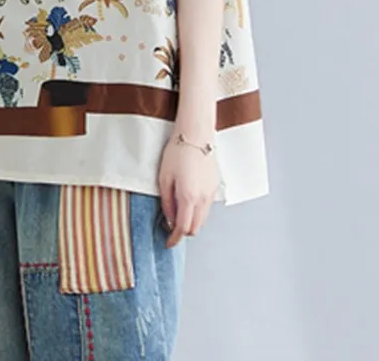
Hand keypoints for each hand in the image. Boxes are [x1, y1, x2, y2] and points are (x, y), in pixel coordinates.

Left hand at [157, 127, 220, 247]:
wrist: (196, 135)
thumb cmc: (177, 152)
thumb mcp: (164, 178)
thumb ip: (166, 202)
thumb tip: (169, 219)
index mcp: (188, 197)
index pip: (183, 228)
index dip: (175, 239)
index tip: (168, 242)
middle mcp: (203, 199)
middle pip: (195, 228)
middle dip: (184, 232)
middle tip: (171, 227)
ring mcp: (211, 193)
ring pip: (203, 219)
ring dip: (192, 222)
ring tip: (178, 212)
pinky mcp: (215, 186)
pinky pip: (207, 207)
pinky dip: (198, 211)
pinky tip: (188, 201)